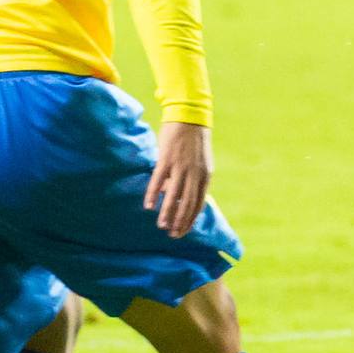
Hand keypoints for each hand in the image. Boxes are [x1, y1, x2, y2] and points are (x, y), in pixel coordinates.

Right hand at [146, 121, 214, 236]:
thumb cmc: (193, 142)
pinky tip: (148, 206)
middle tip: (173, 235)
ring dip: (167, 212)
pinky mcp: (166, 159)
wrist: (189, 117)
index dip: (191, 219)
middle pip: (187, 203)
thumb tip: (175, 195)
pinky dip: (152, 194)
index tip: (183, 232)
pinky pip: (158, 180)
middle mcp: (194, 174)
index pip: (199, 203)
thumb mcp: (199, 163)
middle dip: (180, 221)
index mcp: (205, 176)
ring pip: (173, 195)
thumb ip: (191, 180)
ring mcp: (180, 167)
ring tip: (162, 226)